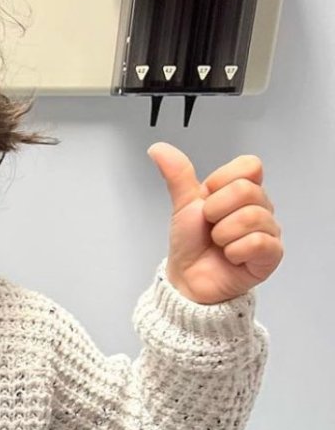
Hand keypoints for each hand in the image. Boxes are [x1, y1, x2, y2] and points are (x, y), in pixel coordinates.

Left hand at [148, 142, 282, 304]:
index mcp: (243, 190)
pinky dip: (235, 252)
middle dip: (216, 212)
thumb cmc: (190, 244)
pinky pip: (258, 242)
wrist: (187, 280)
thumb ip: (178, 174)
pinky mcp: (271, 254)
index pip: (250, 165)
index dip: (222, 183)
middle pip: (247, 190)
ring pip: (251, 217)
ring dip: (223, 234)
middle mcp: (260, 207)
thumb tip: (159, 149)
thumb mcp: (183, 205)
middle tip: (211, 228)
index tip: (208, 202)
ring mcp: (268, 230)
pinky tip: (230, 257)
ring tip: (219, 244)